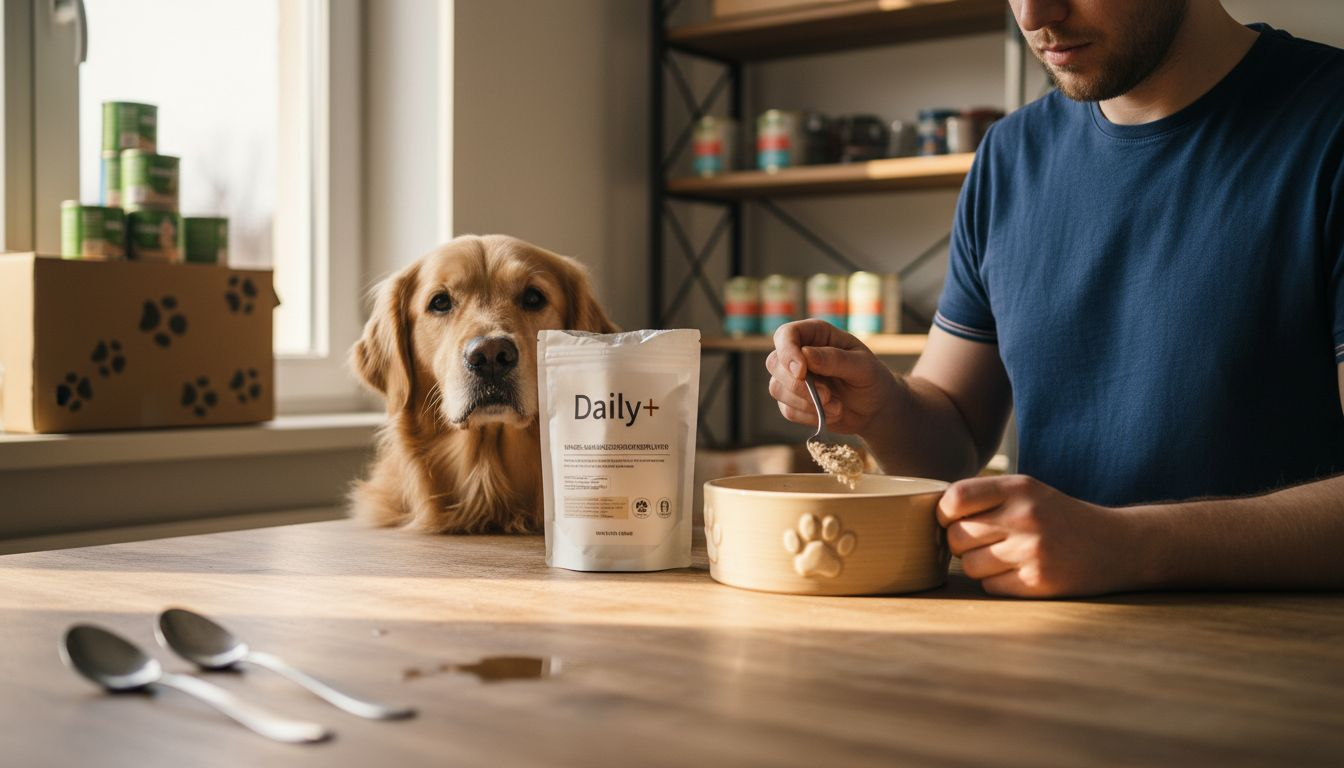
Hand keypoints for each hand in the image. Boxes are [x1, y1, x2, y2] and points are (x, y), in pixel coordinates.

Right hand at [765, 319, 896, 434]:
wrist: (875, 409)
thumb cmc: (872, 379)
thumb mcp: (863, 367)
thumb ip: (835, 359)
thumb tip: (805, 355)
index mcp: (816, 335)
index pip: (786, 335)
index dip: (788, 352)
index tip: (802, 372)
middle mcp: (799, 353)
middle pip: (774, 363)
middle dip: (798, 385)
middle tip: (828, 395)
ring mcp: (792, 378)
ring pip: (777, 389)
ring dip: (806, 403)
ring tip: (837, 407)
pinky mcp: (793, 401)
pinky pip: (787, 410)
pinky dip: (809, 416)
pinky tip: (832, 414)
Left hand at [937, 474, 1135, 597]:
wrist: (1117, 545)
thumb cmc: (1058, 517)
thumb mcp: (1027, 491)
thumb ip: (984, 496)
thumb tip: (929, 514)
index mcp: (1019, 487)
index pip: (955, 498)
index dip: (944, 513)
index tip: (952, 519)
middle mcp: (1025, 516)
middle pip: (956, 536)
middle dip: (960, 543)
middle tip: (982, 542)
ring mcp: (1032, 551)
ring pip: (969, 565)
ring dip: (977, 565)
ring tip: (1003, 557)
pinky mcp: (1039, 582)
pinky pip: (990, 586)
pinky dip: (995, 582)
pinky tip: (1017, 572)